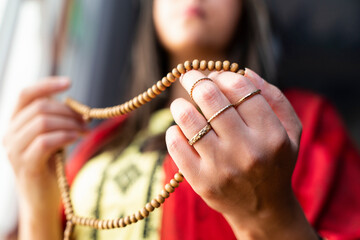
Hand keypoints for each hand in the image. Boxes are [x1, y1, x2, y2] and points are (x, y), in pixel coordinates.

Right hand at [2, 77, 86, 238]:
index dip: (47, 85)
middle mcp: (10, 134)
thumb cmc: (50, 166)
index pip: (25, 94)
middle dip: (68, 111)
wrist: (43, 200)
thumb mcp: (53, 137)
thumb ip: (57, 121)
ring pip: (42, 122)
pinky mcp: (26, 165)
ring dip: (70, 123)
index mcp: (16, 124)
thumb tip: (76, 105)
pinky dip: (65, 135)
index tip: (69, 83)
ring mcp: (14, 150)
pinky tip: (77, 138)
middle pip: (40, 107)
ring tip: (85, 131)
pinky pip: (46, 141)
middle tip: (86, 121)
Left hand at [166, 69, 316, 238]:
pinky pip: (176, 145)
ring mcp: (221, 168)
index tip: (214, 75)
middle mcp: (247, 150)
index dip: (221, 75)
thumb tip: (243, 72)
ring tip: (181, 104)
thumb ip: (273, 97)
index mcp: (272, 134)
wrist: (263, 208)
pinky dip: (174, 131)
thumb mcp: (290, 130)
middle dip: (194, 79)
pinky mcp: (201, 182)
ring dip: (180, 104)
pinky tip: (181, 130)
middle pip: (209, 97)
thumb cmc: (275, 161)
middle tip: (189, 77)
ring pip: (188, 118)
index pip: (238, 87)